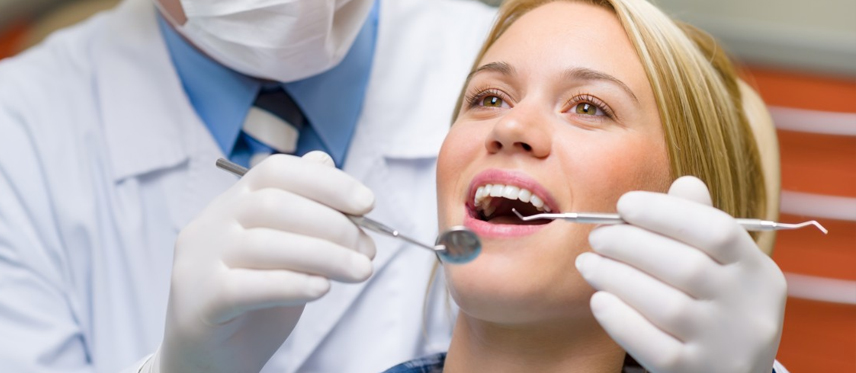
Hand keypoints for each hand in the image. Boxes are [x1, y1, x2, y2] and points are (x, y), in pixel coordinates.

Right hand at [147, 152, 375, 372]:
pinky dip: (292, 284)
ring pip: (265, 244)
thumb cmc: (253, 303)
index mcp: (232, 204)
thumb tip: (332, 172)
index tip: (368, 203)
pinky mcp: (200, 299)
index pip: (276, 171)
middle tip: (368, 250)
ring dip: (325, 255)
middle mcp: (211, 224)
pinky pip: (248, 286)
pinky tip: (322, 289)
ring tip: (360, 271)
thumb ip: (304, 215)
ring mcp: (199, 261)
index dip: (326, 182)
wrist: (208, 358)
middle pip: (274, 204)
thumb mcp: (285, 252)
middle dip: (333, 224)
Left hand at [577, 176, 785, 372]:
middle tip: (597, 236)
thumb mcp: (724, 268)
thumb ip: (701, 224)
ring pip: (667, 306)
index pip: (717, 231)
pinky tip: (599, 300)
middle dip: (631, 244)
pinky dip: (622, 320)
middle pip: (687, 267)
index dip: (666, 213)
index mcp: (758, 272)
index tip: (624, 204)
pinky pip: (655, 348)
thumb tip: (683, 183)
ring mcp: (725, 346)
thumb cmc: (715, 307)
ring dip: (617, 278)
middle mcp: (749, 309)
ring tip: (588, 263)